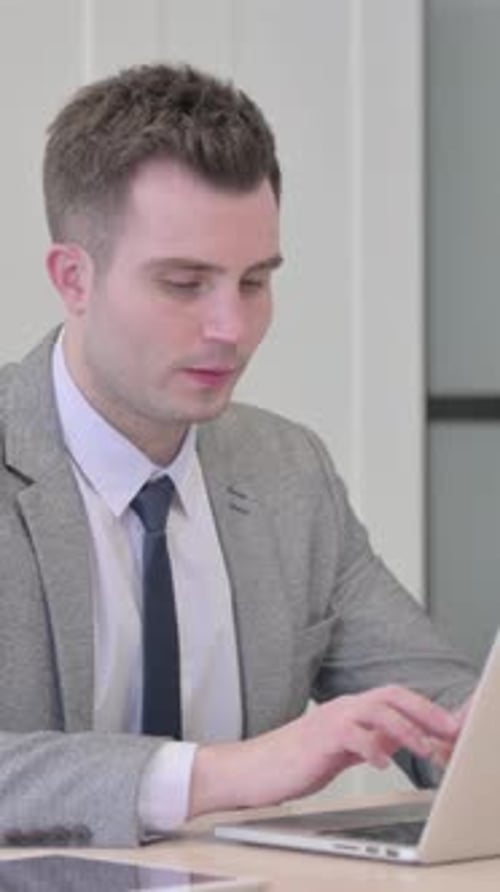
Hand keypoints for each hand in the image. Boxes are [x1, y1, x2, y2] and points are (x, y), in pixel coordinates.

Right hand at [189, 685, 460, 816]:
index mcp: (349, 710)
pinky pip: (350, 735)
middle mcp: (342, 708)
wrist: (252, 768)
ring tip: (423, 748)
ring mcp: (329, 720)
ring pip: (376, 710)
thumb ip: (367, 740)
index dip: (423, 708)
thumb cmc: (292, 761)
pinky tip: (380, 762)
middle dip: (423, 710)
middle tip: (446, 728)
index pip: (393, 698)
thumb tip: (398, 739)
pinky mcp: (317, 739)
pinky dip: (370, 747)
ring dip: (405, 729)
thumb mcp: (339, 749)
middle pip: (390, 694)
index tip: (447, 724)